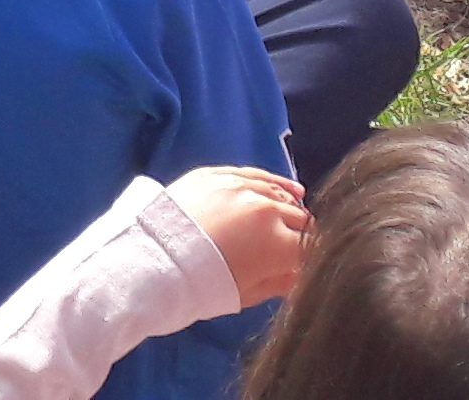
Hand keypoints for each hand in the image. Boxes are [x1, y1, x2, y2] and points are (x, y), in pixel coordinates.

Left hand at [164, 167, 309, 309]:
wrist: (153, 257)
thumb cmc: (203, 284)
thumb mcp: (249, 293)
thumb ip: (283, 282)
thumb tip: (302, 274)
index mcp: (279, 243)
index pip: (313, 248)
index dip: (315, 258)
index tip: (313, 264)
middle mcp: (266, 208)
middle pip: (300, 220)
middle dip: (301, 235)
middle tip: (297, 249)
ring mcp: (240, 186)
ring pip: (280, 194)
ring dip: (290, 208)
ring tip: (296, 217)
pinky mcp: (217, 175)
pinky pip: (254, 174)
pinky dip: (274, 183)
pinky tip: (288, 189)